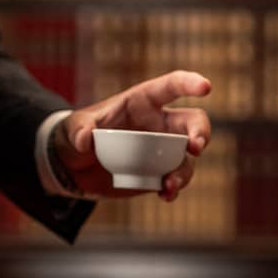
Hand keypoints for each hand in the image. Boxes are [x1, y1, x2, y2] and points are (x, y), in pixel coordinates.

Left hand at [53, 71, 212, 200]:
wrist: (74, 168)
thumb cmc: (76, 136)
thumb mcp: (71, 127)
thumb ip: (78, 128)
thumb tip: (86, 139)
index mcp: (143, 102)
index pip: (171, 87)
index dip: (190, 83)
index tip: (206, 87)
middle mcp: (159, 124)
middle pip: (193, 122)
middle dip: (201, 133)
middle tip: (195, 147)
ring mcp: (162, 150)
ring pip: (187, 157)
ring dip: (184, 171)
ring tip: (170, 184)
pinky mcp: (158, 173)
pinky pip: (175, 180)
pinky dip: (173, 189)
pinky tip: (165, 195)